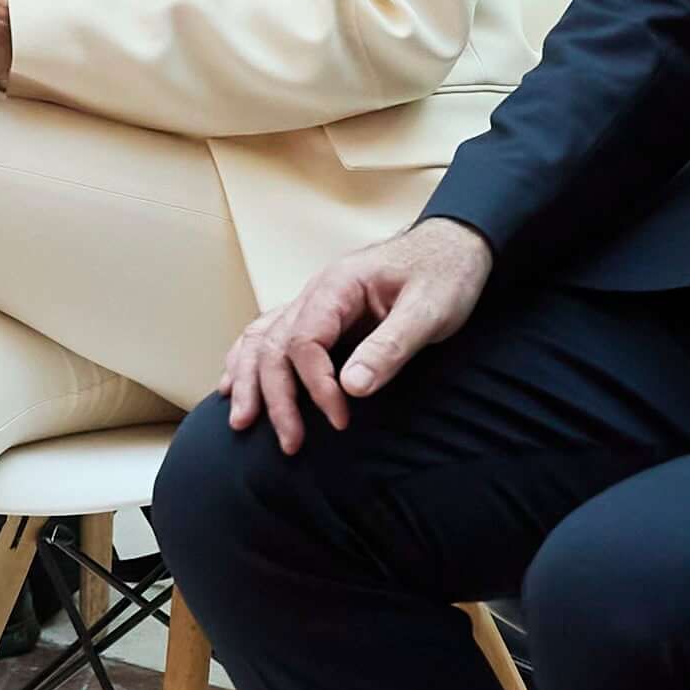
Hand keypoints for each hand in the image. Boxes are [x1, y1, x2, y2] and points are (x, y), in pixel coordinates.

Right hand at [219, 220, 492, 451]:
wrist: (455, 246)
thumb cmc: (446, 274)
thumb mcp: (429, 310)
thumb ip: (391, 347)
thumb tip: (351, 388)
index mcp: (339, 286)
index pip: (305, 341)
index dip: (317, 386)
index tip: (340, 419)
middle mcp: (317, 293)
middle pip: (274, 346)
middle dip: (276, 398)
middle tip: (292, 443)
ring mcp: (315, 302)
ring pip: (262, 340)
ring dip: (249, 381)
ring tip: (241, 422)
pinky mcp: (322, 315)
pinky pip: (270, 335)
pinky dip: (248, 360)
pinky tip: (233, 382)